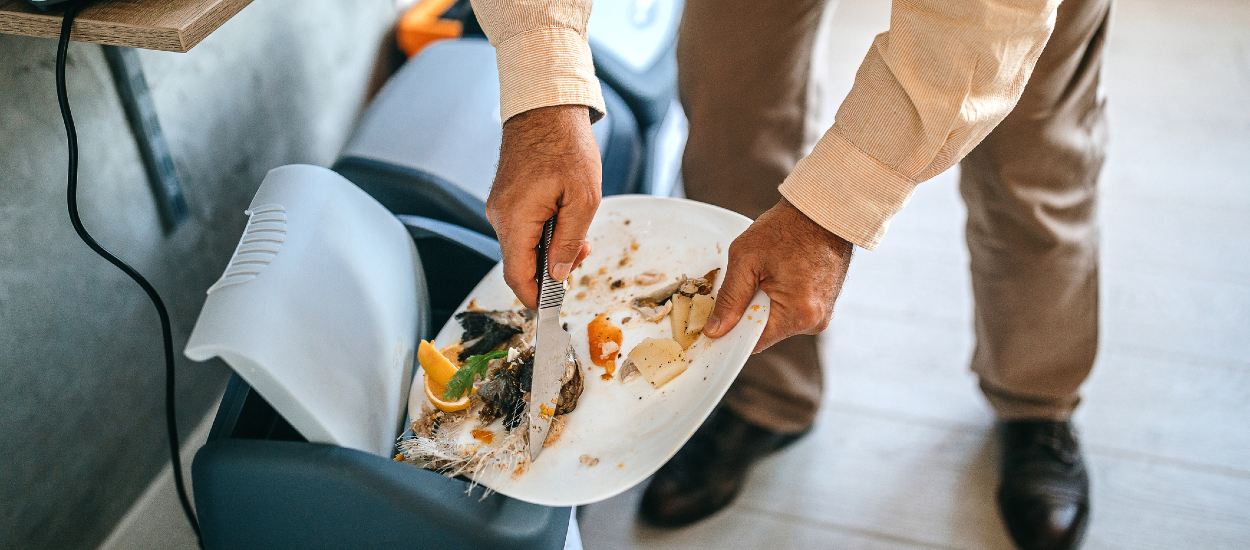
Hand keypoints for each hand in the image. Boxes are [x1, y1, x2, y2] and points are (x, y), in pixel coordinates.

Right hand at [488, 105, 601, 308]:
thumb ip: (568, 240)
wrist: (546, 107)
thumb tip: (556, 274)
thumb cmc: (567, 146)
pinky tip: (564, 218)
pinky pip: (522, 228)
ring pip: (522, 246)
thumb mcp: (583, 198)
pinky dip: (543, 233)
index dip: (534, 298)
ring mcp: (499, 206)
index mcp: (515, 218)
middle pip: (520, 263)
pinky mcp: (505, 198)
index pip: (516, 275)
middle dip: (551, 269)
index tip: (552, 309)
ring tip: (579, 231)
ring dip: (550, 249)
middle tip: (583, 253)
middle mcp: (500, 215)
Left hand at [703, 199, 853, 352]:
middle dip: (749, 312)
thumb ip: (729, 299)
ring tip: (767, 272)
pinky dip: (780, 297)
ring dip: (765, 303)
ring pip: (778, 321)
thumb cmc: (787, 228)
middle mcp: (815, 322)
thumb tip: (715, 331)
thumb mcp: (746, 259)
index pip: (753, 342)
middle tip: (746, 280)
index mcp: (798, 314)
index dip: (732, 331)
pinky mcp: (825, 304)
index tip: (718, 317)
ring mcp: (823, 314)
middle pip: (766, 332)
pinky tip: (781, 273)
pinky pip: (792, 310)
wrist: (824, 210)